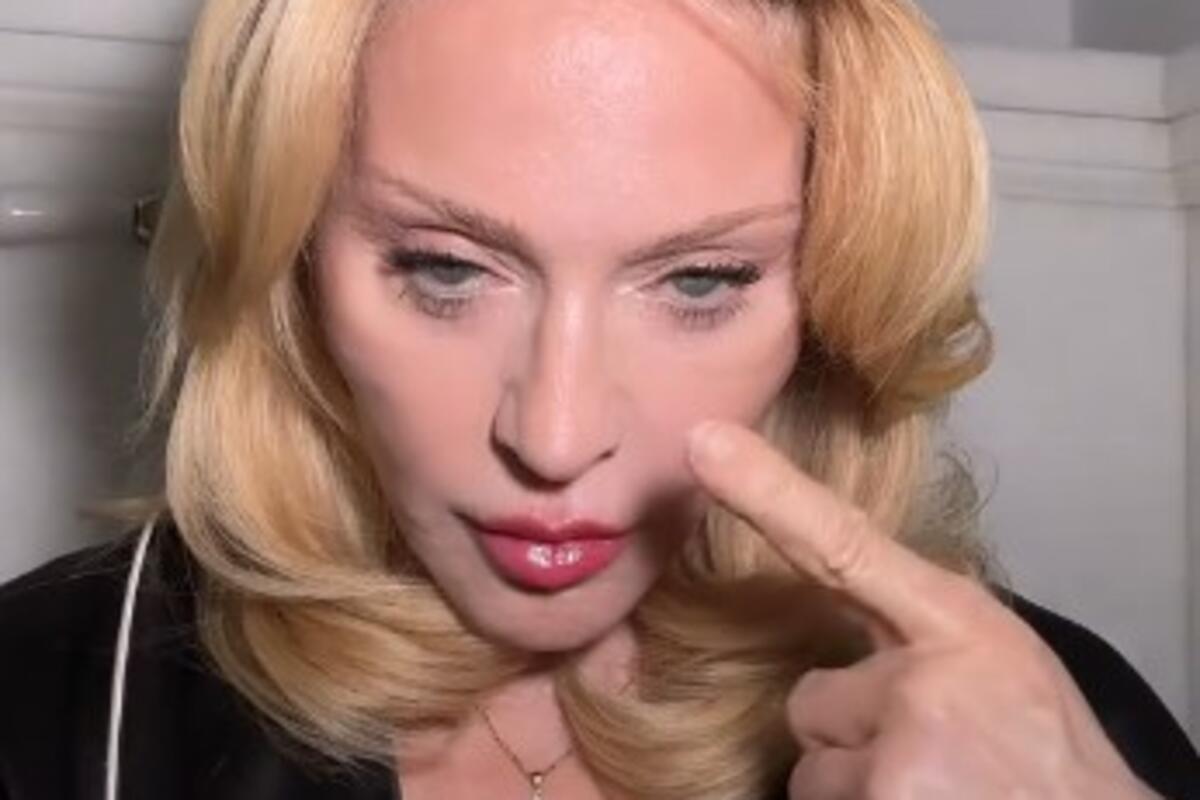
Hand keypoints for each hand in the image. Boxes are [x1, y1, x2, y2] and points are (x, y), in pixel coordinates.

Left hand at [686, 421, 1159, 799]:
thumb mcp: (1000, 659)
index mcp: (960, 626)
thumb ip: (919, 630)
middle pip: (808, 702)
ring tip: (936, 786)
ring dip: (862, 779)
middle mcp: (920, 688)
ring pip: (813, 767)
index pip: (843, 546)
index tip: (704, 445)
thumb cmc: (1048, 750)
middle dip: (853, 730)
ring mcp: (898, 761)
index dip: (768, 494)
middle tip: (928, 752)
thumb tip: (839, 618)